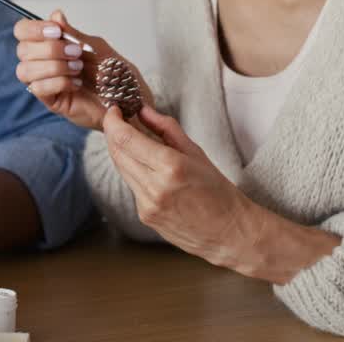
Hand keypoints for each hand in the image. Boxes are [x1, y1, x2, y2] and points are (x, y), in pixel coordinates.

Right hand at [14, 10, 151, 130]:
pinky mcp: (51, 100)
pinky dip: (59, 82)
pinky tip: (76, 83)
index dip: (34, 29)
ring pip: (25, 70)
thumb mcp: (94, 46)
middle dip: (50, 49)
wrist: (127, 98)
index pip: (22, 31)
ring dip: (54, 66)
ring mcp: (45, 82)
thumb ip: (72, 34)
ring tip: (78, 68)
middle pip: (22, 50)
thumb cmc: (113, 72)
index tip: (56, 31)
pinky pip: (38, 89)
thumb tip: (55, 15)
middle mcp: (43, 62)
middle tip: (75, 52)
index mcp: (50, 44)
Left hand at [103, 105, 339, 282]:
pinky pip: (131, 187)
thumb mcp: (196, 152)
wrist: (230, 233)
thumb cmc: (219, 191)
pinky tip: (146, 168)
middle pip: (117, 153)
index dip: (113, 121)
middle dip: (113, 133)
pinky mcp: (145, 216)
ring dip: (121, 152)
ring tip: (132, 140)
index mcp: (170, 166)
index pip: (125, 139)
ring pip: (122, 169)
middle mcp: (154, 187)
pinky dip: (134, 172)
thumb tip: (143, 111)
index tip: (113, 110)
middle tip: (118, 120)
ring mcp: (147, 205)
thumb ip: (166, 128)